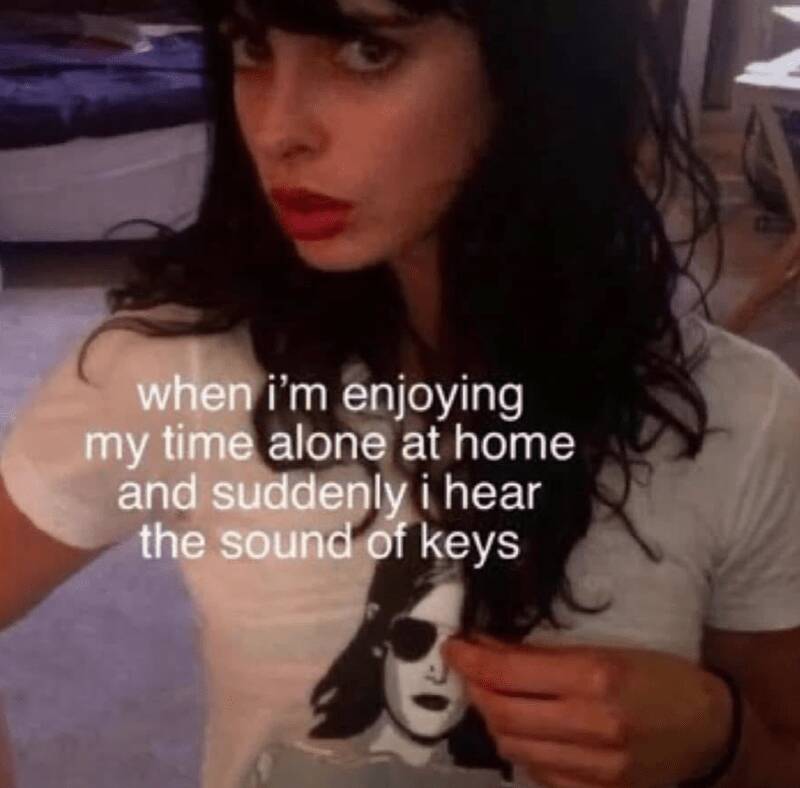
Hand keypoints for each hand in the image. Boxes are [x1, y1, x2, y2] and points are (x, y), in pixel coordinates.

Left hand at [443, 636, 732, 787]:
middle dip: (475, 689)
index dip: (471, 659)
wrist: (708, 729)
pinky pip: (538, 773)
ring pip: (514, 747)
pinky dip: (520, 748)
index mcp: (595, 677)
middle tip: (468, 670)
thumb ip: (545, 656)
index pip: (509, 673)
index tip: (453, 646)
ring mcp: (596, 767)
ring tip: (491, 696)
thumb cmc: (656, 676)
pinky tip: (523, 729)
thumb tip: (489, 647)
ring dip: (492, 720)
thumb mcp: (605, 650)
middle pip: (503, 714)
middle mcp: (593, 724)